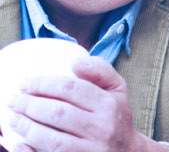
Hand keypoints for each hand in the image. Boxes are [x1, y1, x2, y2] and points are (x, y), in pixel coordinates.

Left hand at [5, 57, 163, 151]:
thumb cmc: (116, 117)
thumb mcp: (117, 89)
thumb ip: (100, 70)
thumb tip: (74, 62)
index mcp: (109, 105)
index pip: (70, 89)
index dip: (42, 84)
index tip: (24, 83)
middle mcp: (102, 128)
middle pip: (58, 113)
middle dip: (29, 105)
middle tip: (14, 100)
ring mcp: (92, 149)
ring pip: (52, 139)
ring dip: (26, 127)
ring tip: (13, 118)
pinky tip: (20, 144)